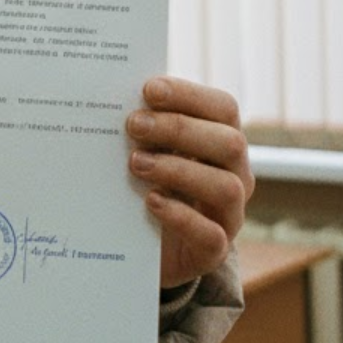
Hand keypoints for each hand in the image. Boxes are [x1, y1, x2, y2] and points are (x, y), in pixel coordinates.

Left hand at [126, 77, 253, 290]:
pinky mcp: (213, 252)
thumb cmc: (145, 183)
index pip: (223, 108)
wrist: (144, 249)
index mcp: (220, 141)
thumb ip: (142, 127)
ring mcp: (228, 215)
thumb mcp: (147, 150)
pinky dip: (181, 216)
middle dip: (179, 129)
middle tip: (133, 124)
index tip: (148, 89)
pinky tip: (151, 201)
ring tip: (136, 163)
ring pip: (226, 187)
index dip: (190, 95)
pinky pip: (211, 235)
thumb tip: (107, 96)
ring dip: (179, 170)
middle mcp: (235, 175)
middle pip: (229, 143)